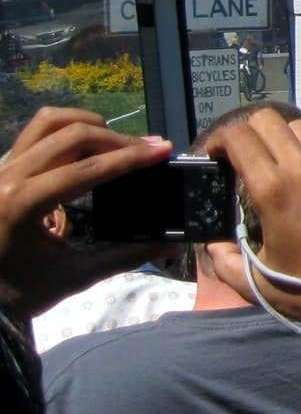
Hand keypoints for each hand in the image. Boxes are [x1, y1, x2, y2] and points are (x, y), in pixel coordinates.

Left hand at [0, 108, 174, 317]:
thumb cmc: (20, 291)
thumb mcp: (74, 275)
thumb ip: (125, 256)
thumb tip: (171, 248)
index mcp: (22, 204)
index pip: (88, 169)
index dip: (130, 158)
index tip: (163, 150)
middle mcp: (8, 177)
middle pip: (73, 135)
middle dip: (118, 140)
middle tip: (150, 150)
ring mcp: (1, 168)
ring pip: (51, 122)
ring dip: (90, 125)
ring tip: (117, 142)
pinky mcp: (2, 167)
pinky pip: (36, 131)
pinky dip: (67, 128)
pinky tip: (88, 144)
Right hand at [206, 112, 300, 340]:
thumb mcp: (254, 281)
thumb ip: (224, 259)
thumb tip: (213, 243)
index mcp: (272, 191)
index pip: (239, 137)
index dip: (221, 140)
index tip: (218, 154)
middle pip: (268, 121)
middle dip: (250, 133)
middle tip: (249, 154)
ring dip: (287, 139)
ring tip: (286, 162)